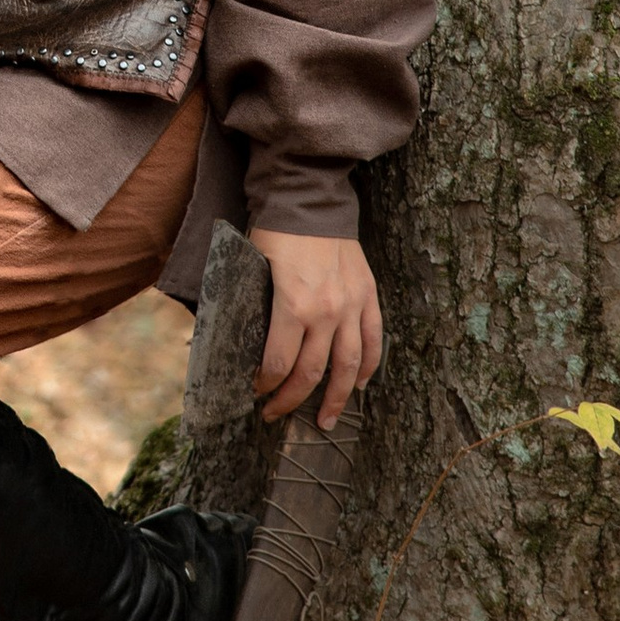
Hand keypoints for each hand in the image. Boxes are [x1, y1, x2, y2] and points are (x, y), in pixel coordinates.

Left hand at [253, 232, 381, 427]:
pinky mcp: (368, 296)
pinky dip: (369, 367)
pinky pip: (374, 340)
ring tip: (327, 420)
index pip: (279, 364)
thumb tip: (244, 342)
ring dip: (337, 398)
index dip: (265, 384)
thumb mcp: (253, 269)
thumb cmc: (275, 232)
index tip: (255, 391)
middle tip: (275, 414)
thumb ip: (255, 308)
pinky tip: (360, 385)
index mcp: (294, 307)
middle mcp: (327, 313)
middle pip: (312, 373)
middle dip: (292, 399)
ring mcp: (352, 306)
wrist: (310, 199)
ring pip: (349, 366)